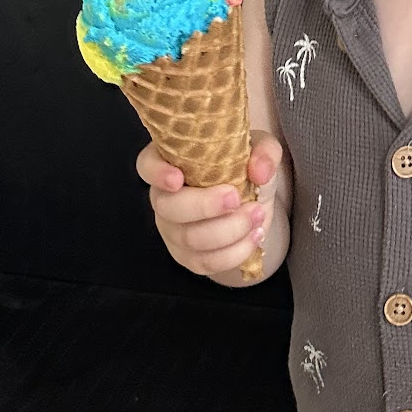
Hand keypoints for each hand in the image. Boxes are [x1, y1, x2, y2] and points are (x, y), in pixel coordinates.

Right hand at [135, 130, 284, 281]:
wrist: (252, 201)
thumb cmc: (245, 166)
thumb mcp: (260, 148)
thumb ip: (264, 151)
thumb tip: (259, 172)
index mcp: (172, 161)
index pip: (147, 164)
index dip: (157, 173)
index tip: (178, 179)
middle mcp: (164, 196)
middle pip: (168, 207)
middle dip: (204, 206)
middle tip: (236, 198)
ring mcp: (172, 230)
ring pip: (189, 238)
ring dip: (228, 230)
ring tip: (256, 215)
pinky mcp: (187, 256)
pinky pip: (204, 262)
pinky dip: (233, 253)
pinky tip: (254, 237)